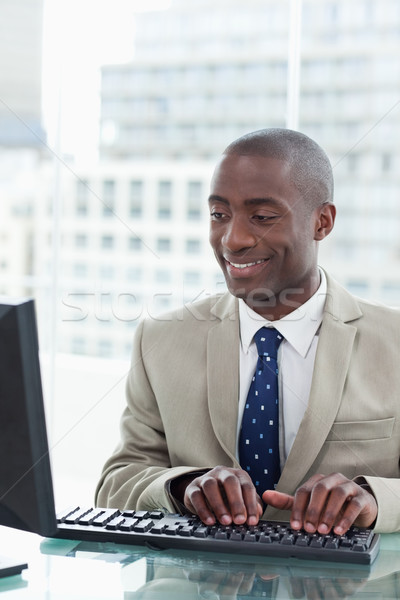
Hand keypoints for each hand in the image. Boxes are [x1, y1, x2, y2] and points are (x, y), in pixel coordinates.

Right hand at [184, 466, 262, 525]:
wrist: (203, 492)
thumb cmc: (226, 496)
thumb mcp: (241, 499)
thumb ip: (251, 504)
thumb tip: (258, 513)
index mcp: (237, 475)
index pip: (247, 486)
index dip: (250, 504)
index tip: (252, 521)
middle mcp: (222, 473)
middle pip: (230, 481)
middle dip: (236, 502)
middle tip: (239, 520)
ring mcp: (206, 478)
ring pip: (211, 486)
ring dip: (219, 505)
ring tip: (225, 522)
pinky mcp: (192, 487)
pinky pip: (196, 496)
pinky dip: (203, 509)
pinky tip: (210, 521)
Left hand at [262, 472, 377, 534]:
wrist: (360, 505)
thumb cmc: (330, 504)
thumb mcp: (309, 504)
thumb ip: (288, 501)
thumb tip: (264, 495)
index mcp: (317, 481)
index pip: (303, 491)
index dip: (298, 508)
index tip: (295, 526)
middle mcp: (332, 480)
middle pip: (319, 489)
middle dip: (313, 510)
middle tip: (309, 528)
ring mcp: (348, 486)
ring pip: (337, 494)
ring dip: (329, 513)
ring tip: (324, 530)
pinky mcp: (361, 497)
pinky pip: (354, 504)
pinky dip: (346, 517)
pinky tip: (339, 530)